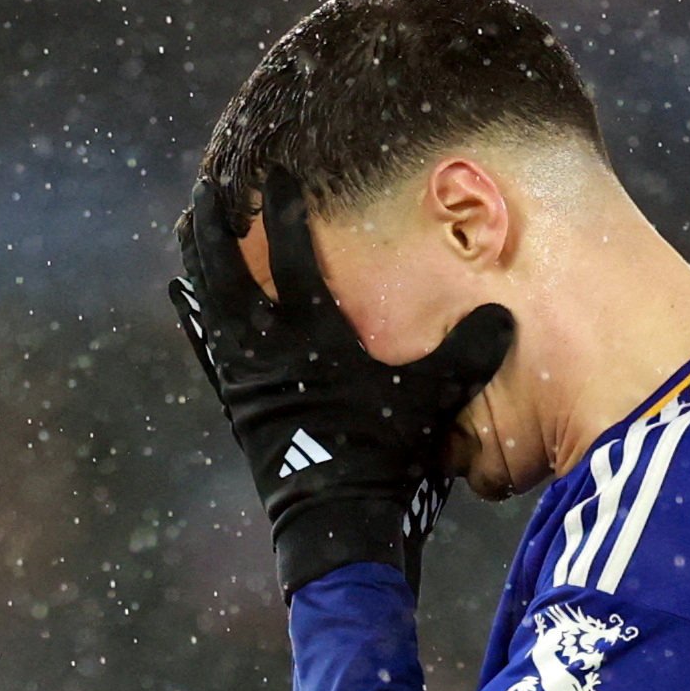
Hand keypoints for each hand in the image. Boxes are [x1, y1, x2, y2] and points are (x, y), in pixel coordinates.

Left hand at [167, 168, 514, 598]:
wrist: (333, 517)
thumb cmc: (384, 455)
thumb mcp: (432, 400)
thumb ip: (466, 353)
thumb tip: (504, 314)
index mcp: (314, 335)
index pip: (295, 257)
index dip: (287, 212)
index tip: (279, 173)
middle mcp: (269, 347)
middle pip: (232, 270)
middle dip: (221, 225)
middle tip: (212, 185)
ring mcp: (245, 375)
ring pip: (211, 302)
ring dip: (200, 259)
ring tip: (190, 222)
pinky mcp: (235, 402)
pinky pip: (206, 343)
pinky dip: (194, 311)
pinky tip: (184, 295)